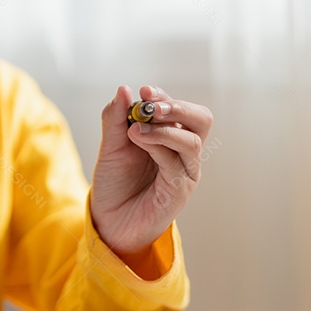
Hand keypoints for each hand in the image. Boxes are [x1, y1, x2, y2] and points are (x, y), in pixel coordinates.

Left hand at [90, 85, 212, 256]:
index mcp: (170, 137)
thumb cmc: (114, 183)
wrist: (108, 221)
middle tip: (150, 105)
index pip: (180, 108)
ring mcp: (184, 172)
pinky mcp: (179, 192)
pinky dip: (158, 146)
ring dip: (164, 128)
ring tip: (136, 129)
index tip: (143, 90)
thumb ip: (115, 119)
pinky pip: (176, 164)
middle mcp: (182, 152)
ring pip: (191, 141)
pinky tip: (138, 140)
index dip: (163, 96)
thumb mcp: (110, 146)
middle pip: (201, 120)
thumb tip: (124, 89)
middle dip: (177, 107)